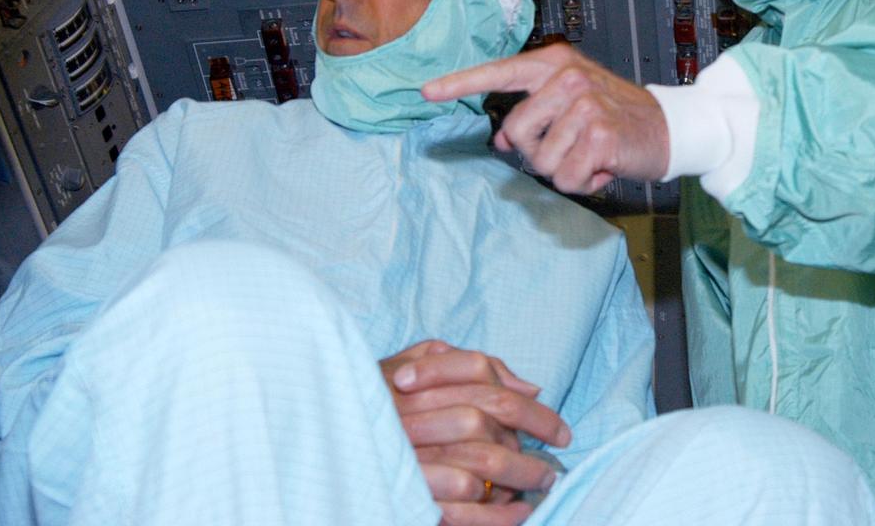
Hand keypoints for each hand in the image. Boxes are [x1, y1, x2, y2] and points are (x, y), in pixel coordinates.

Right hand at [381, 340, 570, 525]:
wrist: (315, 440)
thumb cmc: (372, 402)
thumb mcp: (408, 366)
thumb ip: (465, 363)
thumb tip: (529, 385)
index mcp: (410, 376)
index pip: (479, 373)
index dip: (527, 404)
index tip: (559, 430)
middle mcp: (408, 411)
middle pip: (485, 417)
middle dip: (529, 439)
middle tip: (552, 464)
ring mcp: (406, 453)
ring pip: (479, 462)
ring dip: (519, 477)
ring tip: (539, 487)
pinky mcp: (406, 491)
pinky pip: (460, 506)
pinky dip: (494, 514)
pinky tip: (516, 514)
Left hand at [422, 45, 669, 194]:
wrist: (671, 128)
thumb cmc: (618, 117)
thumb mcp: (573, 105)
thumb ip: (534, 114)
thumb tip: (499, 138)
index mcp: (556, 63)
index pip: (500, 71)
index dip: (460, 83)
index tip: (426, 92)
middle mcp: (568, 76)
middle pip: (515, 131)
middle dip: (538, 150)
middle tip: (572, 145)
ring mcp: (584, 103)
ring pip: (539, 159)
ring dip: (564, 168)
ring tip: (591, 154)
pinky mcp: (599, 134)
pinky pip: (565, 176)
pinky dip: (583, 181)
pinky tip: (603, 166)